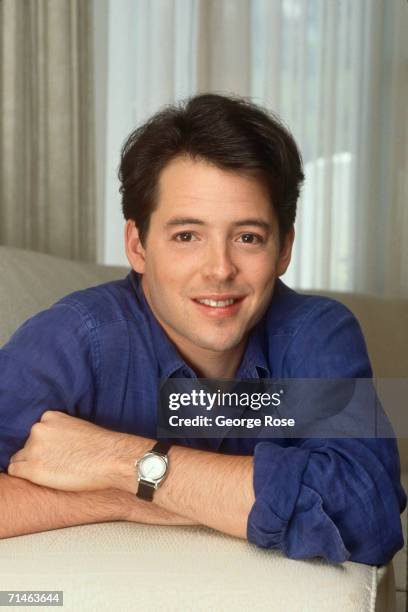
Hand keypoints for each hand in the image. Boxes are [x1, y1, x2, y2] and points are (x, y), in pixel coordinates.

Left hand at [8, 411, 148, 491]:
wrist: (112, 459)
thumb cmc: (102, 447)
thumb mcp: (78, 428)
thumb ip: (61, 432)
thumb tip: (54, 446)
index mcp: (50, 417)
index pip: (37, 433)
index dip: (45, 447)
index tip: (57, 455)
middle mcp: (38, 429)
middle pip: (27, 446)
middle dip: (38, 456)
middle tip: (58, 466)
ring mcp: (34, 448)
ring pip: (20, 459)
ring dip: (33, 467)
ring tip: (54, 474)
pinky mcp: (33, 468)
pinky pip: (15, 471)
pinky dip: (26, 477)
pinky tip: (44, 480)